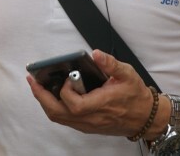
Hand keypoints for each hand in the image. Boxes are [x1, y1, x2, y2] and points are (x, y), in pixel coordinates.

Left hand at [26, 49, 157, 136]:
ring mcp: (88, 124)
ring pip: (59, 118)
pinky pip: (64, 120)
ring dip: (45, 102)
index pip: (74, 105)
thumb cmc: (136, 96)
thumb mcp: (128, 74)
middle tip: (33, 80)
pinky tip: (50, 95)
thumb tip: (96, 54)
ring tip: (37, 86)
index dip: (65, 91)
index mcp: (101, 105)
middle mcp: (92, 118)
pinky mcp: (87, 126)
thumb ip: (111, 64)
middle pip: (58, 114)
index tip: (68, 76)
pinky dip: (54, 107)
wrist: (147, 118)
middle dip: (41, 97)